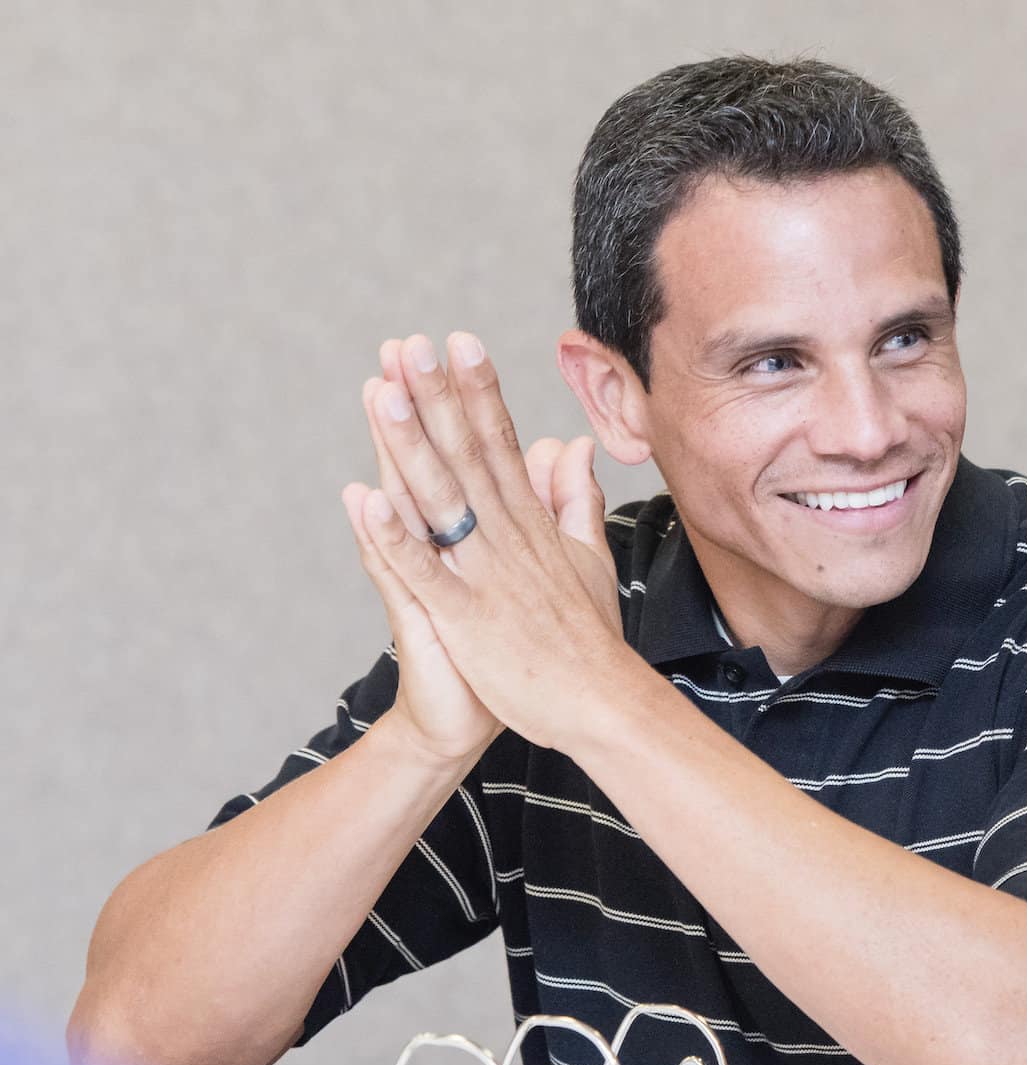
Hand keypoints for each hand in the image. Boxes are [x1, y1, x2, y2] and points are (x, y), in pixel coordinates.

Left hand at [347, 332, 627, 752]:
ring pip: (441, 500)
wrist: (603, 703)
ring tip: (382, 394)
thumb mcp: (590, 557)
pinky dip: (395, 537)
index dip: (477, 391)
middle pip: (468, 454)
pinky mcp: (467, 618)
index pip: (502, 443)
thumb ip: (575, 499)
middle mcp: (508, 537)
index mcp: (532, 523)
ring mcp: (486, 575)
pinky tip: (365, 501)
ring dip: (409, 446)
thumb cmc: (592, 638)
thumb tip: (571, 446)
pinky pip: (424, 572)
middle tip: (410, 344)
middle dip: (437, 396)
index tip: (458, 342)